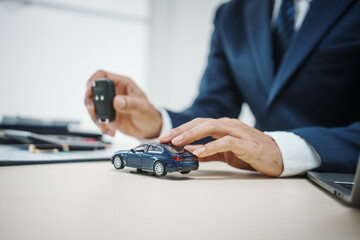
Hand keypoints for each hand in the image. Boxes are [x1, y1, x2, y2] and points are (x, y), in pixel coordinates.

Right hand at [84, 70, 161, 138]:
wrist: (149, 129)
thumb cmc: (149, 114)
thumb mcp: (142, 108)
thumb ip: (130, 104)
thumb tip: (116, 101)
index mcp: (122, 83)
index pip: (103, 75)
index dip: (93, 80)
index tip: (89, 91)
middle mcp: (114, 92)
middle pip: (92, 91)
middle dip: (90, 102)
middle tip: (93, 111)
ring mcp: (109, 104)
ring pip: (92, 106)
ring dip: (94, 117)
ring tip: (104, 126)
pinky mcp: (108, 115)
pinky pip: (97, 118)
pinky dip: (100, 126)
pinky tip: (110, 131)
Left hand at [159, 118, 282, 176]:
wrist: (277, 156)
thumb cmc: (250, 153)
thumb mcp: (224, 152)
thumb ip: (207, 152)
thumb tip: (188, 153)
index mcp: (222, 126)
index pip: (197, 123)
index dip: (180, 129)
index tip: (164, 138)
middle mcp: (228, 125)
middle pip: (201, 122)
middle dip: (181, 130)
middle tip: (165, 139)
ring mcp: (237, 132)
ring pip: (211, 127)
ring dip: (192, 134)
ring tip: (177, 143)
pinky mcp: (246, 144)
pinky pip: (226, 142)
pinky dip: (211, 146)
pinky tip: (200, 152)